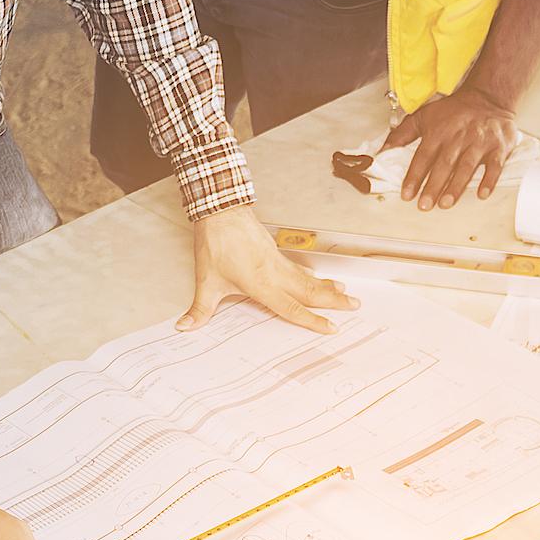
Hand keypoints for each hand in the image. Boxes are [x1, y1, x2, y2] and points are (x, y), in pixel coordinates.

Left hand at [182, 207, 356, 333]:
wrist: (220, 211)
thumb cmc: (215, 244)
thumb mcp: (206, 281)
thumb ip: (199, 309)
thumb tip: (184, 327)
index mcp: (261, 284)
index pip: (291, 308)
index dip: (312, 320)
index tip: (331, 328)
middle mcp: (274, 273)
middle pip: (310, 291)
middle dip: (334, 301)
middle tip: (355, 306)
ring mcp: (277, 261)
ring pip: (308, 278)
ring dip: (328, 287)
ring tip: (346, 293)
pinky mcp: (274, 252)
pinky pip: (299, 268)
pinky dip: (313, 276)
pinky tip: (319, 278)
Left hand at [384, 88, 523, 208]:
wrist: (488, 97)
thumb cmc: (454, 111)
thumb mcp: (424, 116)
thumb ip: (402, 134)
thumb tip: (383, 151)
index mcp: (439, 131)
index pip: (423, 156)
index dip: (414, 176)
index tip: (406, 194)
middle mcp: (458, 137)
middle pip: (444, 164)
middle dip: (433, 185)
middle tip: (424, 205)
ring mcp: (479, 142)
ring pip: (466, 166)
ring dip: (456, 186)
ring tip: (445, 203)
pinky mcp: (498, 147)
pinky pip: (495, 165)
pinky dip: (489, 180)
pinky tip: (481, 194)